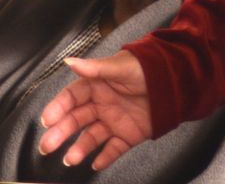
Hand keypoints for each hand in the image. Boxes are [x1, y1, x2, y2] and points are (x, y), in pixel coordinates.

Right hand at [36, 52, 152, 169]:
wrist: (177, 81)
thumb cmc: (147, 68)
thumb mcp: (121, 66)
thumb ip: (95, 68)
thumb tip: (69, 62)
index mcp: (97, 85)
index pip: (72, 97)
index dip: (58, 107)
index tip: (47, 120)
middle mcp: (101, 105)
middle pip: (76, 120)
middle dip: (61, 133)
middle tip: (47, 146)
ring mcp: (114, 121)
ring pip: (91, 137)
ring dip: (80, 148)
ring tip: (70, 159)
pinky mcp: (128, 135)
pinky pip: (114, 149)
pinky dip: (106, 157)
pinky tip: (96, 164)